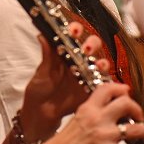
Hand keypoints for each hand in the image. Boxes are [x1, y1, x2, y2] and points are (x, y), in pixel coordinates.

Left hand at [17, 21, 110, 143]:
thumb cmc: (39, 91)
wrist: (41, 114)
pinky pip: (102, 81)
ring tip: (97, 64)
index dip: (76, 29)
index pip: (73, 36)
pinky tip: (102, 78)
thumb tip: (42, 35)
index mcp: (64, 53)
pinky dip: (105, 78)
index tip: (74, 29)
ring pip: (99, 62)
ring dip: (101, 60)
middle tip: (86, 48)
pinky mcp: (91, 89)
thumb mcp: (41, 73)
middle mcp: (77, 61)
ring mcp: (86, 75)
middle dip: (91, 43)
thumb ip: (46, 56)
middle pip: (91, 46)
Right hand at [43, 82, 143, 143]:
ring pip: (135, 129)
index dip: (121, 89)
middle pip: (126, 104)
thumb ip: (93, 110)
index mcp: (89, 108)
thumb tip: (110, 106)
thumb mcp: (77, 118)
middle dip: (137, 109)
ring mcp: (104, 137)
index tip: (127, 92)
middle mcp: (98, 119)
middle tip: (138, 116)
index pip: (108, 89)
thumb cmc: (65, 142)